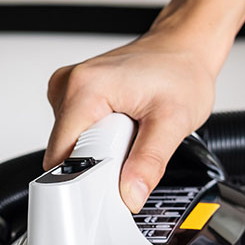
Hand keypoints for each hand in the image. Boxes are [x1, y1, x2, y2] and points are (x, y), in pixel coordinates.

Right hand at [45, 29, 218, 212]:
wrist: (183, 48)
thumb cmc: (181, 73)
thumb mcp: (174, 122)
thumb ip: (149, 162)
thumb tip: (130, 196)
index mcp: (85, 88)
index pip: (61, 155)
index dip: (83, 179)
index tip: (109, 184)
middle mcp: (69, 84)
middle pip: (63, 152)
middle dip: (94, 164)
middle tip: (129, 149)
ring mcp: (67, 88)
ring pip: (68, 145)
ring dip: (96, 151)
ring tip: (128, 132)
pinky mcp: (73, 94)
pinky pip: (74, 133)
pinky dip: (96, 139)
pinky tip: (120, 126)